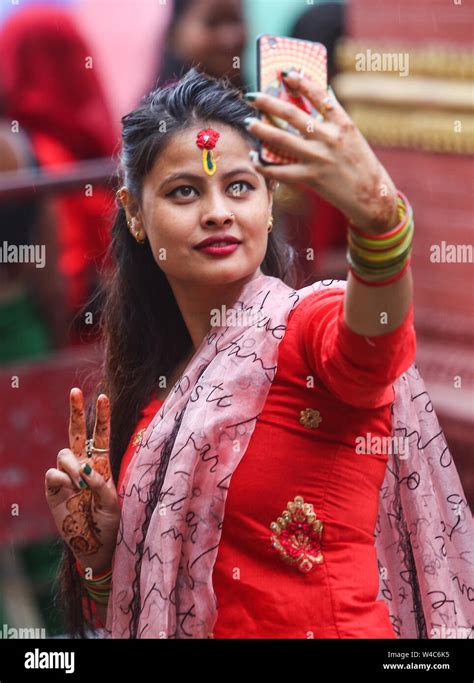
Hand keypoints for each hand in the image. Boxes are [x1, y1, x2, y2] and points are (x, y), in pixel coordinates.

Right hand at [45, 388, 119, 573]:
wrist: (96, 547)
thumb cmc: (111, 524)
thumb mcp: (113, 503)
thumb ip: (101, 483)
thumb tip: (83, 467)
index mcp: (102, 466)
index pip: (101, 435)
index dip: (101, 416)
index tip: (102, 396)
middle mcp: (84, 467)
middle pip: (78, 433)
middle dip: (76, 411)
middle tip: (74, 391)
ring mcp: (68, 478)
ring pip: (64, 453)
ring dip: (73, 464)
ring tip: (81, 484)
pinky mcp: (54, 491)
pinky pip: (53, 474)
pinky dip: (62, 479)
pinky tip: (70, 490)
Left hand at [245, 71, 398, 232]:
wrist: (371, 196)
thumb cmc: (360, 163)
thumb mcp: (351, 136)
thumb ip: (334, 119)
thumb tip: (319, 95)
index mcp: (342, 123)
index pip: (319, 95)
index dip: (301, 81)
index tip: (285, 72)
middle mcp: (329, 138)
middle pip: (292, 115)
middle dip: (269, 103)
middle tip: (254, 96)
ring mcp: (319, 158)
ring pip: (282, 140)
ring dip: (262, 130)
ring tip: (250, 123)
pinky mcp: (311, 178)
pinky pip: (281, 171)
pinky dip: (265, 165)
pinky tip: (255, 158)